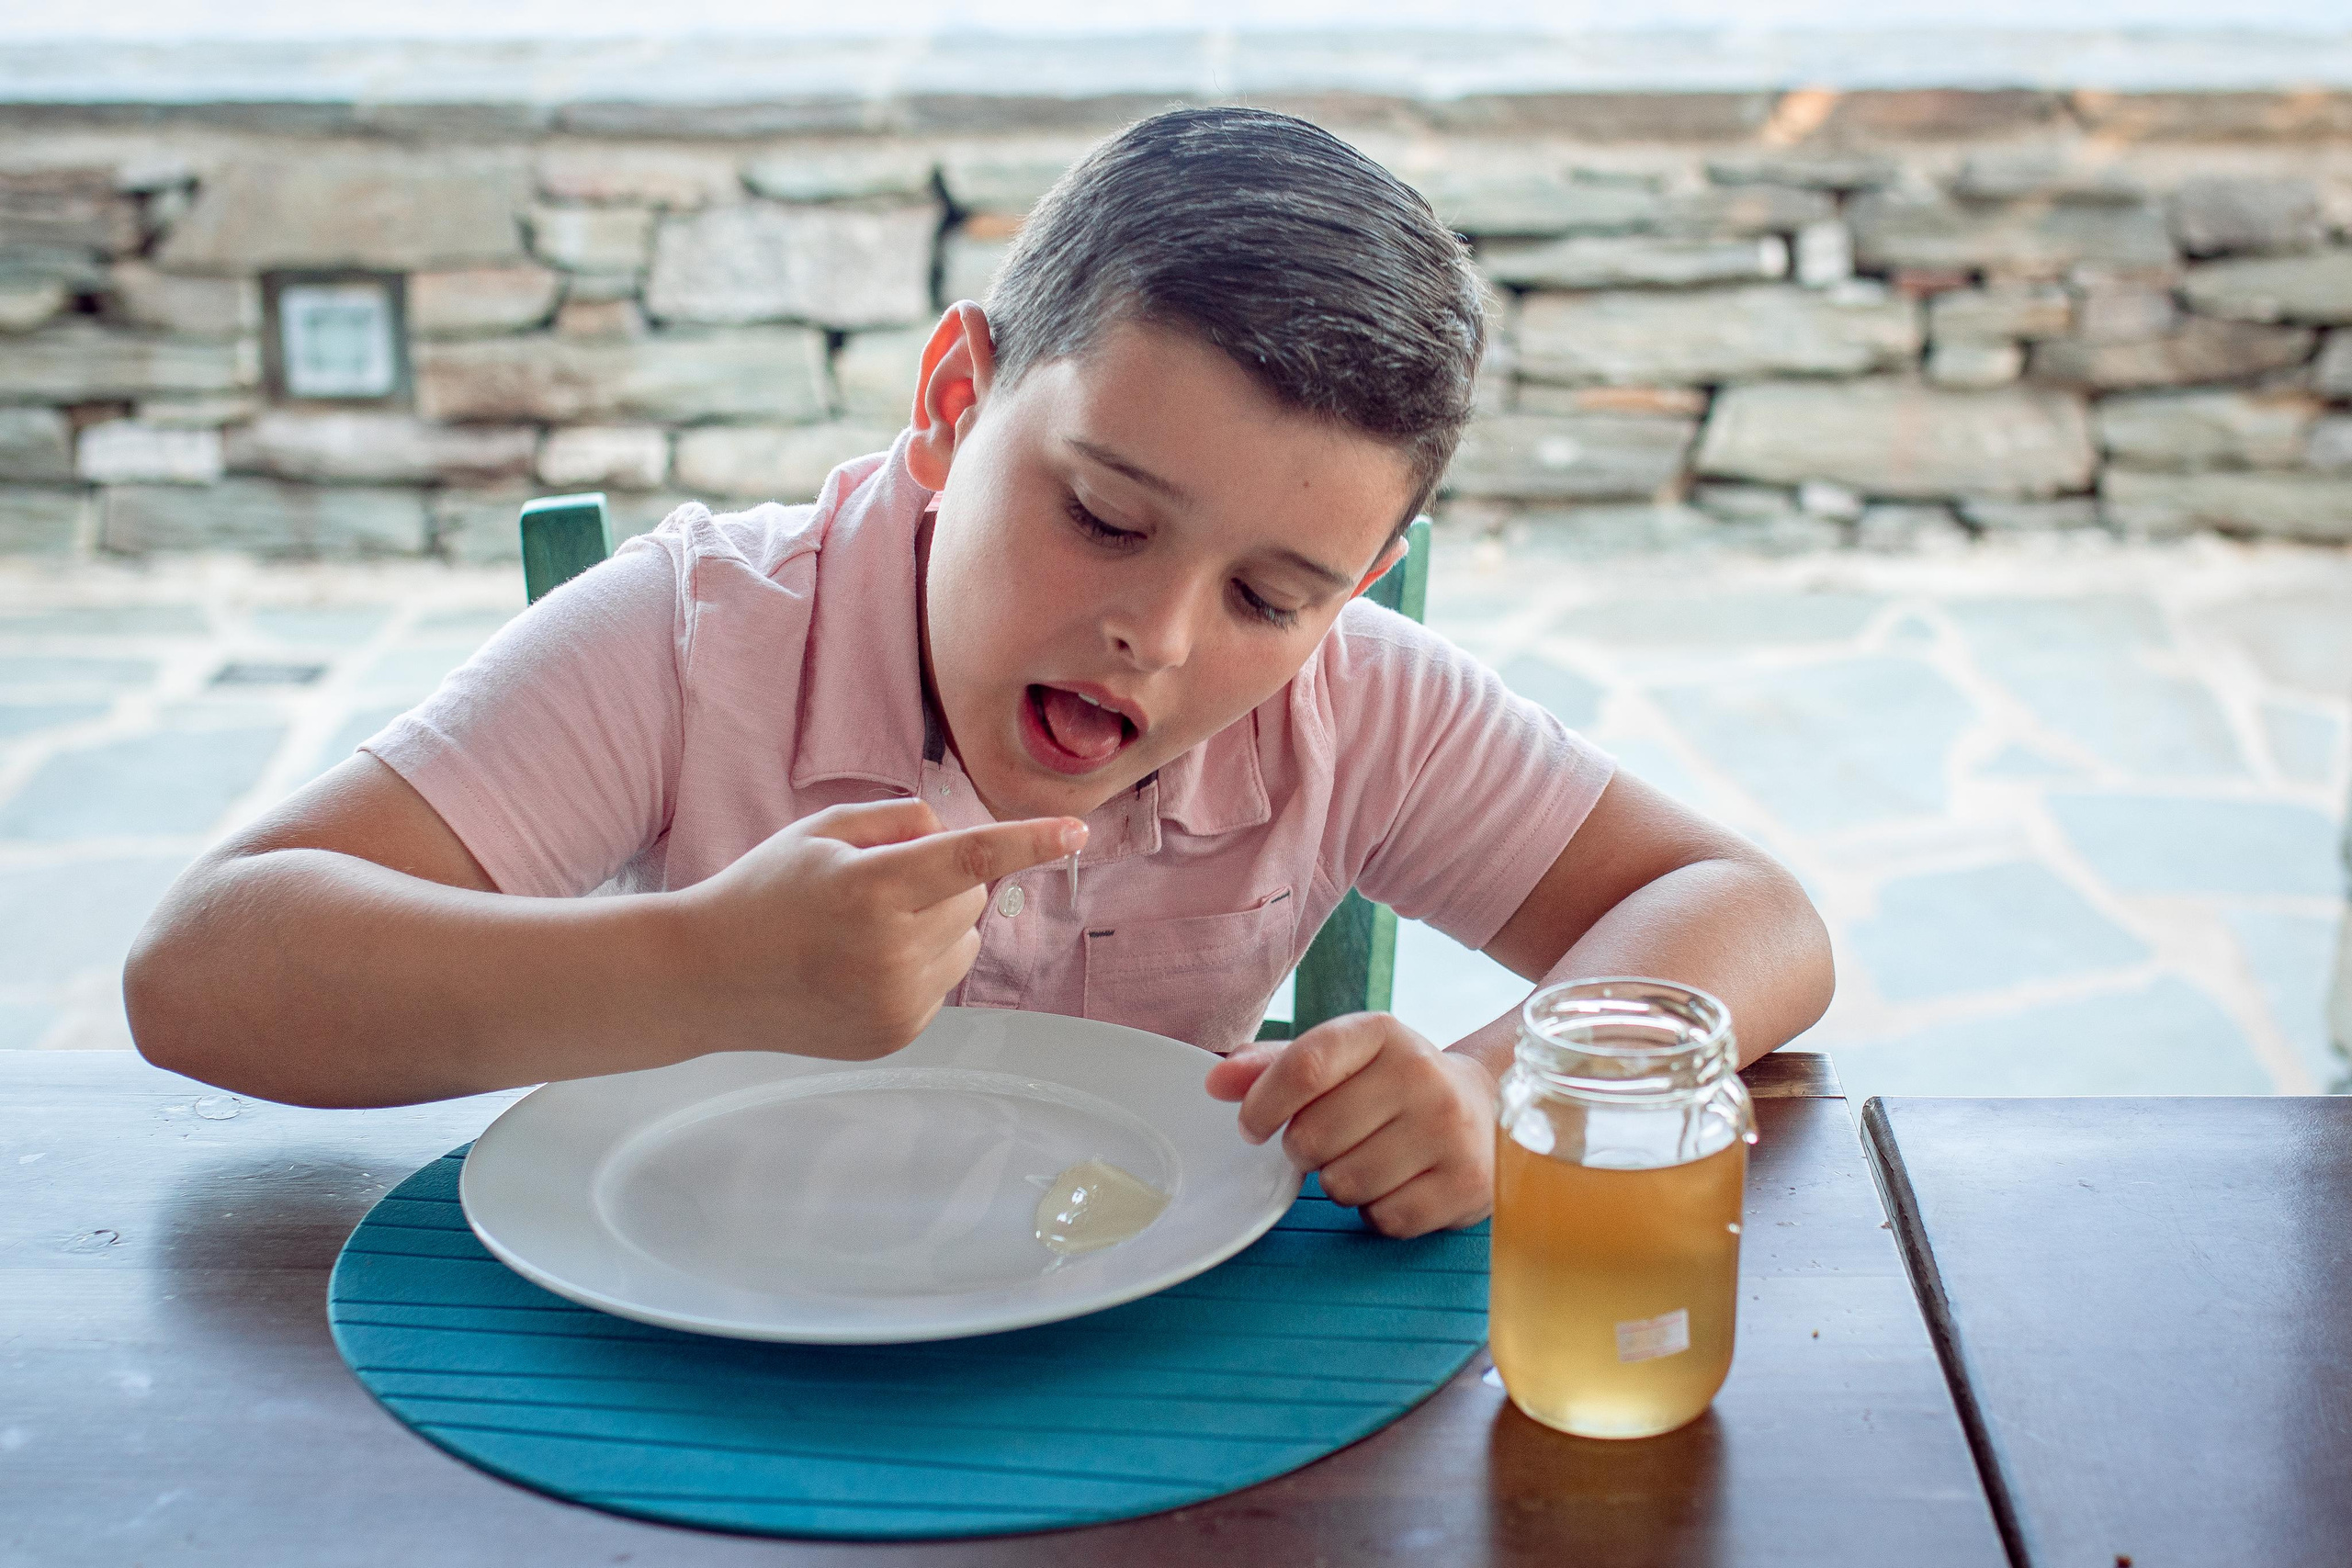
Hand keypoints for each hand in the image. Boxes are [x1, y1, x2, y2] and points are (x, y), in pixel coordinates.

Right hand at [670, 799, 1083, 1061]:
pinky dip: (920, 964)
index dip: (1027, 842)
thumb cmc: (765, 891)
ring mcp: (895, 1002)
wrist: (707, 978)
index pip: (969, 859)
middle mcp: (889, 952)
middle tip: (881, 882)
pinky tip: (861, 965)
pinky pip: (944, 981)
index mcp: (870, 889)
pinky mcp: (897, 1033)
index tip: (1076, 832)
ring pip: (966, 940)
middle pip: (974, 897)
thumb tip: (962, 836)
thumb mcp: (824, 831)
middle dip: (947, 880)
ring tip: (867, 928)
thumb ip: (902, 820)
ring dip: (939, 924)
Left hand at [1205, 1012, 1496, 1237]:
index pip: (1303, 1067)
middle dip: (1305, 1151)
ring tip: (1369, 1159)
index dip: (1262, 1105)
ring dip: (1341, 1183)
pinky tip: (1399, 1184)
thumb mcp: (1340, 1060)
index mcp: (1381, 1032)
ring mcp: (1450, 1130)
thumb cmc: (1391, 1084)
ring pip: (1344, 1185)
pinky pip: (1384, 1219)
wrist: (1485, 1106)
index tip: (1252, 1127)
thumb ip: (1273, 1067)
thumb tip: (1214, 1083)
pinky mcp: (1467, 1184)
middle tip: (1331, 1142)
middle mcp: (1422, 1074)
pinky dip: (1378, 1212)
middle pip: (1314, 1136)